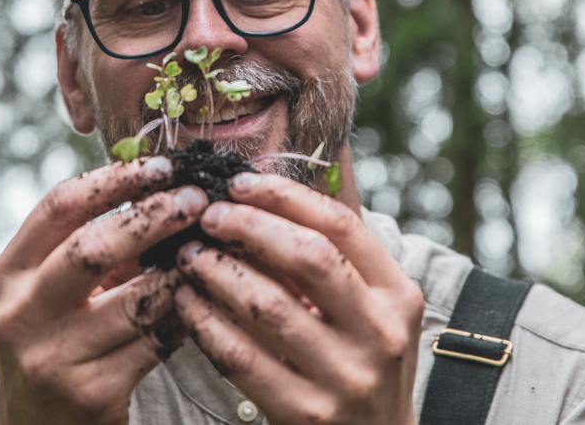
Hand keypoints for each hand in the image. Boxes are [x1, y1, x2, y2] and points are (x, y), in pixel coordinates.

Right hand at [0, 158, 208, 424]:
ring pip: (136, 299)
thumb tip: (165, 184)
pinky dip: (187, 313)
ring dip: (182, 269)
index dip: (116, 178)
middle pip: (92, 247)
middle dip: (154, 216)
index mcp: (9, 273)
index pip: (60, 205)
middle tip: (198, 200)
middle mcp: (21, 313)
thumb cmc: (58, 341)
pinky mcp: (92, 393)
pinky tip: (205, 298)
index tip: (164, 166)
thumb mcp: (51, 291)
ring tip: (212, 248)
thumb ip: (92, 241)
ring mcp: (53, 357)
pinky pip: (156, 341)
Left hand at [173, 172, 424, 424]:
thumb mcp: (373, 312)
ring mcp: (346, 377)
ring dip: (219, 272)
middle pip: (308, 257)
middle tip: (210, 215)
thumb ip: (336, 263)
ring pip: (268, 305)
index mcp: (398, 295)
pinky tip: (187, 303)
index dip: (287, 196)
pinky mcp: (306, 414)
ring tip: (191, 255)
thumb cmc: (362, 365)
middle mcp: (380, 333)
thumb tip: (266, 197)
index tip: (241, 183)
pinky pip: (242, 358)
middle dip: (250, 226)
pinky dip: (207, 324)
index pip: (341, 226)